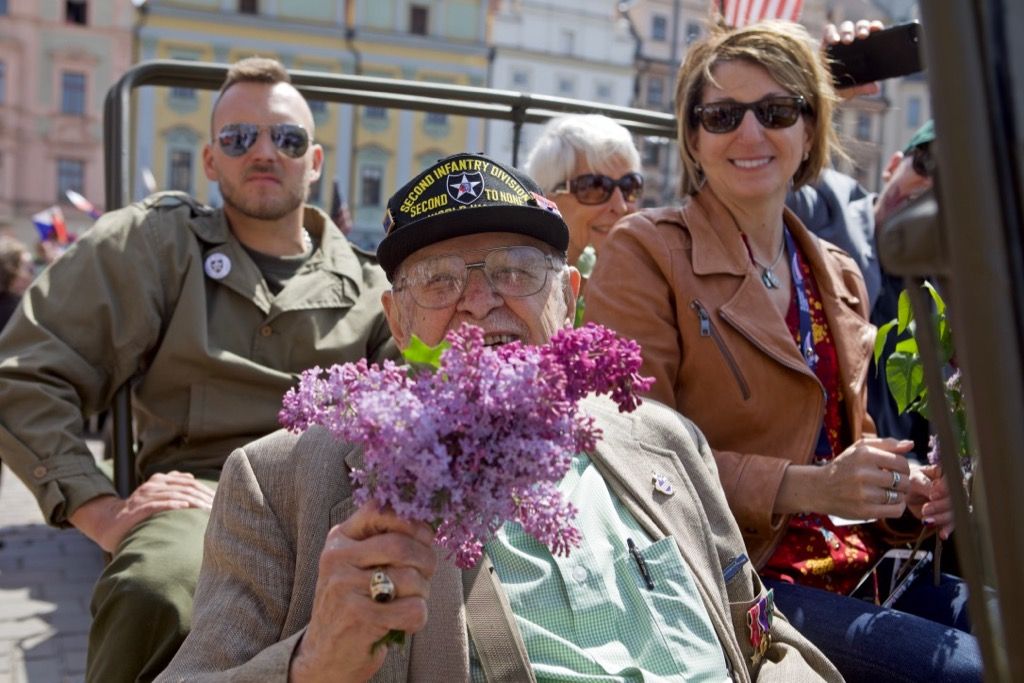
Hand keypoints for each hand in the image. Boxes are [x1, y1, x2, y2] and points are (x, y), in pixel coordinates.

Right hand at [69, 470, 214, 552]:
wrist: (108, 523)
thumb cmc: (137, 512)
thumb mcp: (155, 496)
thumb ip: (172, 487)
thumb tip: (191, 480)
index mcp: (159, 481)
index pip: (188, 482)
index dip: (204, 490)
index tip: (218, 500)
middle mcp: (153, 485)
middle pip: (185, 487)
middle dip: (203, 497)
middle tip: (217, 508)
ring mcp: (145, 496)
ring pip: (175, 495)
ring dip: (193, 502)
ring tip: (207, 510)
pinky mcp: (138, 509)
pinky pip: (158, 505)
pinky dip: (173, 505)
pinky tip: (185, 508)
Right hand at [290, 502, 436, 681]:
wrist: (325, 655)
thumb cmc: (354, 603)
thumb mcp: (356, 564)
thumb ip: (382, 540)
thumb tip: (427, 523)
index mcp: (339, 539)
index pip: (379, 510)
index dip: (412, 521)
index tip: (424, 537)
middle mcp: (337, 558)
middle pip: (402, 545)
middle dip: (426, 561)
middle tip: (426, 575)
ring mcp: (345, 587)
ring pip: (412, 578)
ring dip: (423, 593)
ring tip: (410, 601)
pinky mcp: (358, 617)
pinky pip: (413, 609)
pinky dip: (419, 617)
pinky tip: (404, 622)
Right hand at [810, 437, 913, 518]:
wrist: (819, 489)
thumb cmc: (844, 466)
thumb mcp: (860, 448)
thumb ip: (886, 444)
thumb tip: (911, 444)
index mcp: (864, 454)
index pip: (901, 462)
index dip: (903, 467)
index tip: (895, 470)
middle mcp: (864, 473)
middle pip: (903, 481)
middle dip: (902, 482)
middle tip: (893, 483)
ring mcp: (863, 494)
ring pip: (900, 496)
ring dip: (898, 495)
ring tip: (887, 492)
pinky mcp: (864, 511)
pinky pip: (895, 510)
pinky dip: (897, 507)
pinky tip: (889, 502)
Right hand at [823, 20, 884, 98]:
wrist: (818, 92)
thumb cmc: (836, 90)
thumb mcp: (850, 91)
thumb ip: (862, 88)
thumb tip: (875, 89)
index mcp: (863, 49)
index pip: (871, 32)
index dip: (875, 26)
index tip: (876, 29)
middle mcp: (852, 42)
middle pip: (860, 26)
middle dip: (862, 28)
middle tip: (862, 36)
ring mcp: (837, 41)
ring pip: (846, 26)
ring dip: (847, 30)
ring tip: (847, 41)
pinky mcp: (824, 42)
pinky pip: (828, 30)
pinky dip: (831, 33)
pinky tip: (833, 41)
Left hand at [906, 464, 955, 538]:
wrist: (903, 491)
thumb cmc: (909, 480)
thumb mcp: (914, 479)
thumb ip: (925, 485)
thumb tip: (934, 493)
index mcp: (945, 474)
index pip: (953, 481)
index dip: (945, 490)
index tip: (932, 495)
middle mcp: (952, 488)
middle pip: (957, 499)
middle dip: (941, 506)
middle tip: (926, 509)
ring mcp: (950, 502)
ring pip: (954, 513)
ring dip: (942, 518)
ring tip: (926, 520)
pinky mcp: (946, 514)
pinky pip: (951, 523)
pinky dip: (947, 529)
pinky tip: (942, 534)